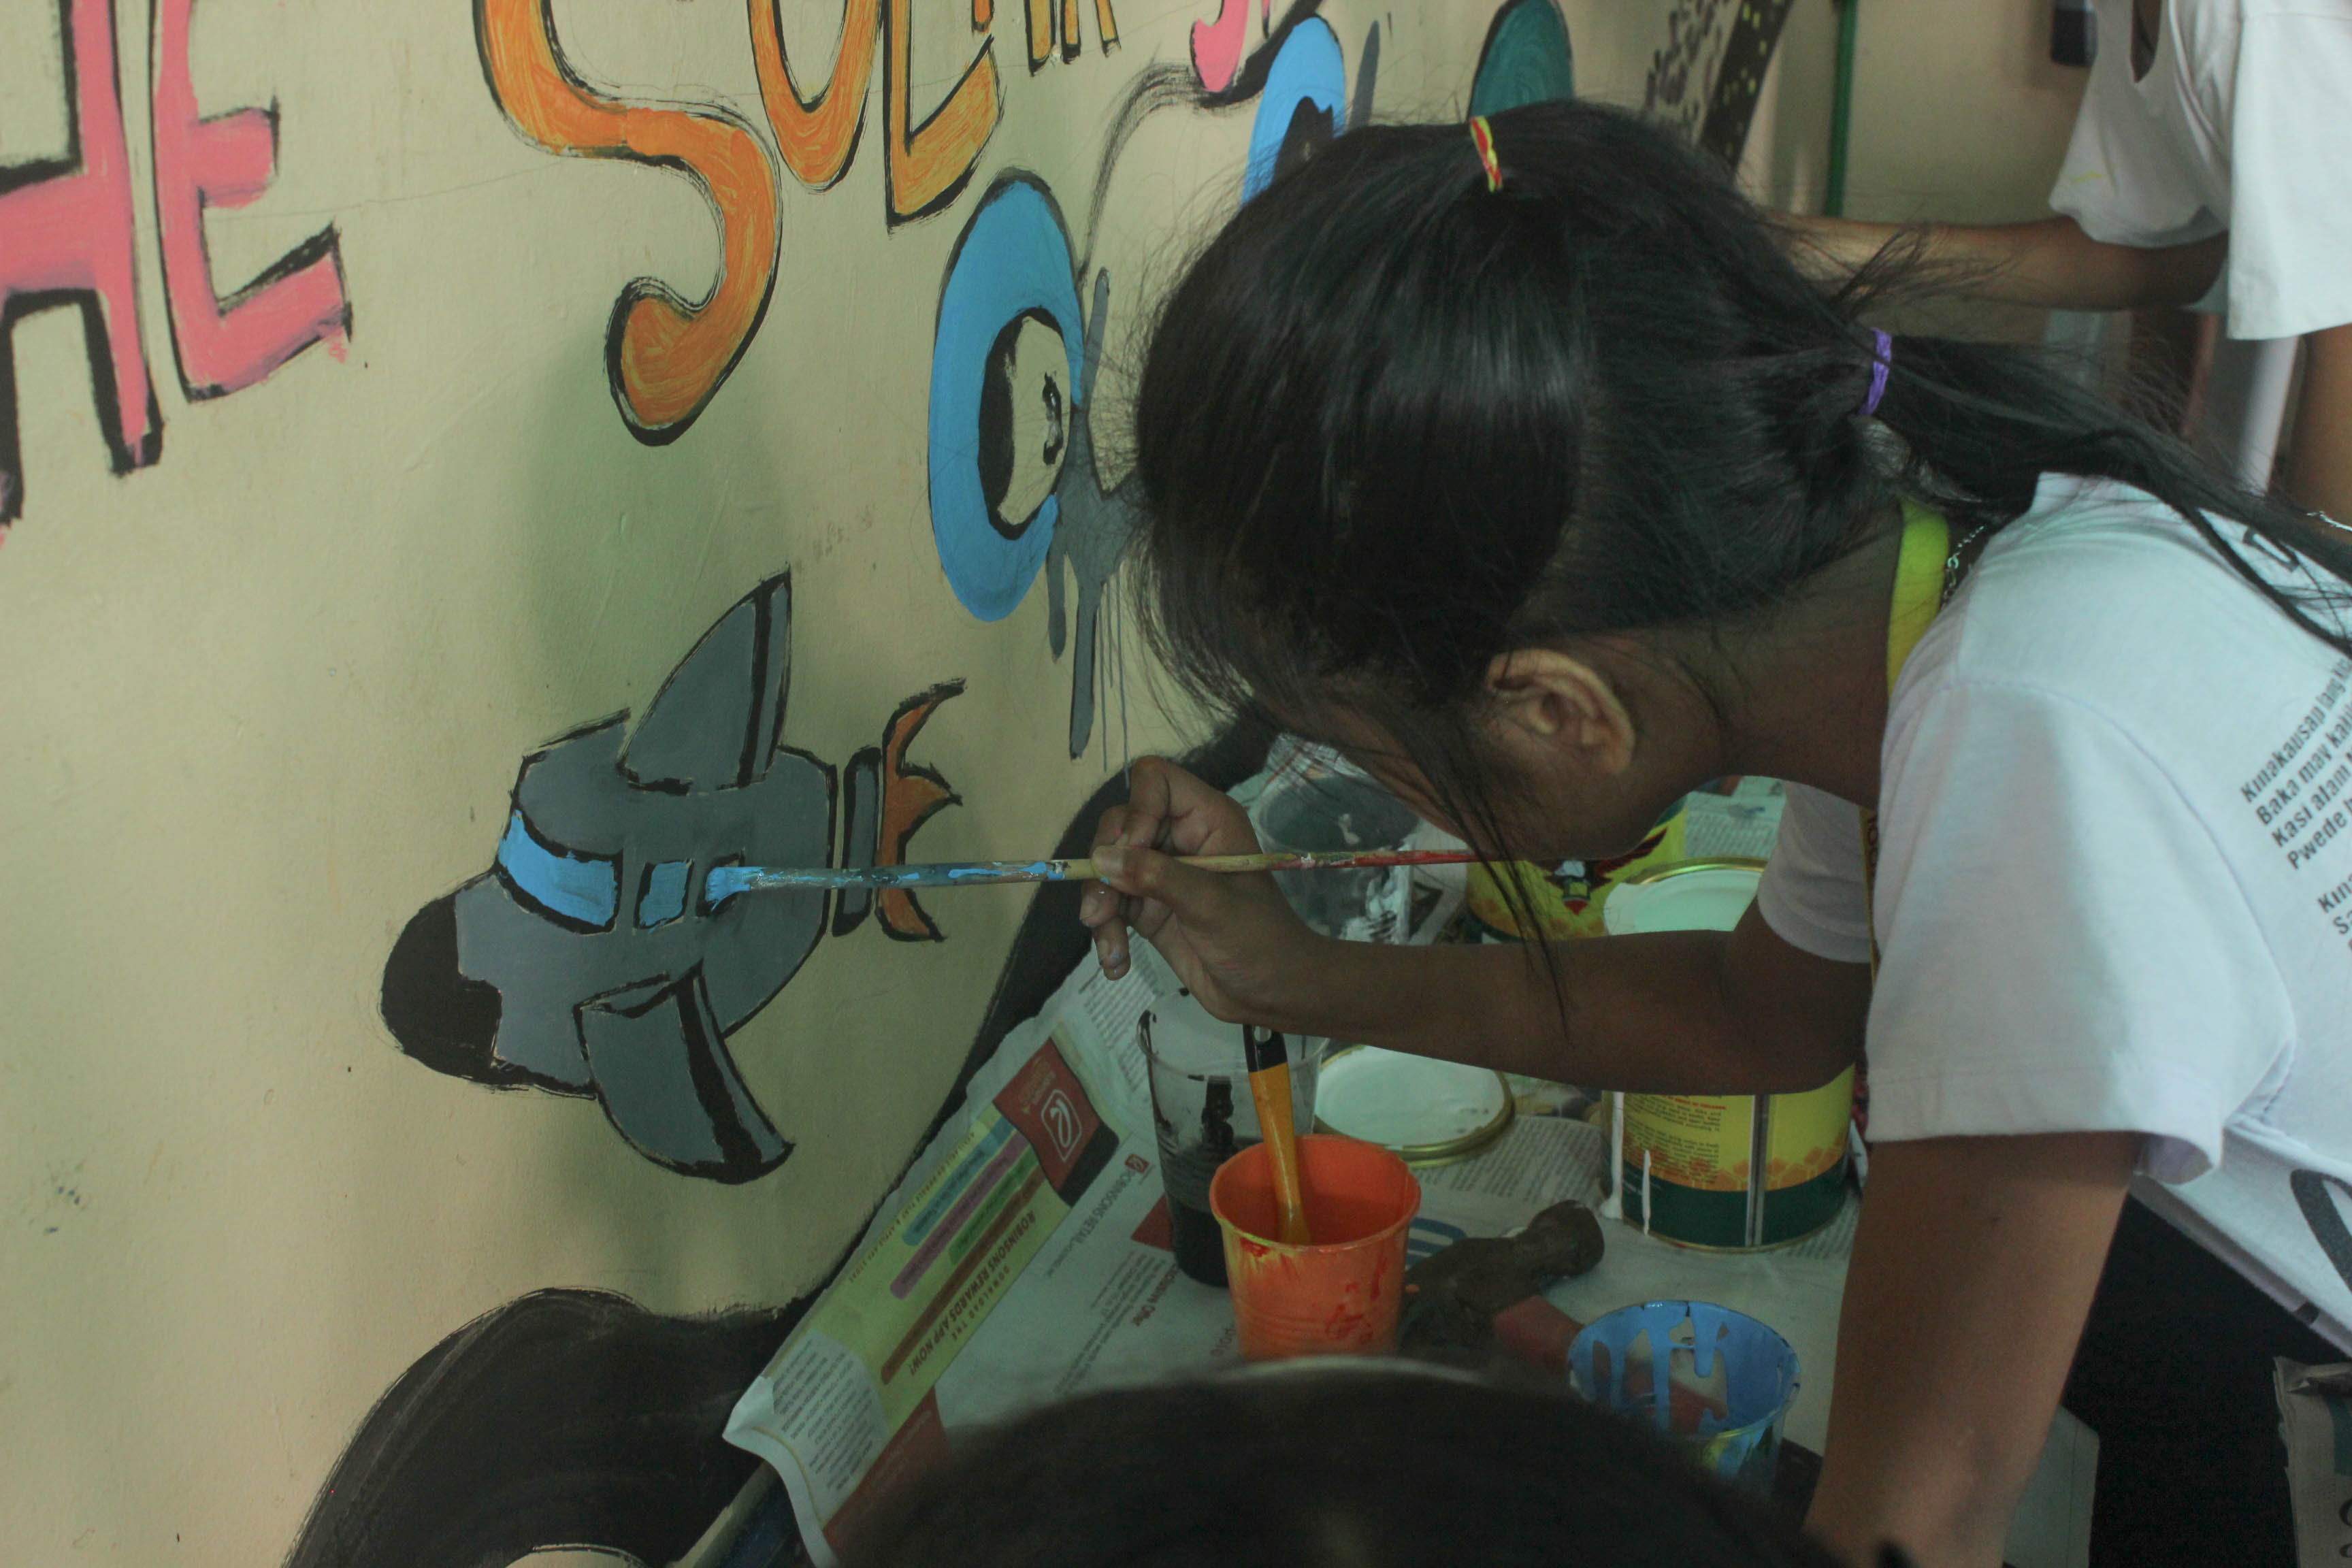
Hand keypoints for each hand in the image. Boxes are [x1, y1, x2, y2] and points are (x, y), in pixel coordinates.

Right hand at [1077, 756, 1327, 1024]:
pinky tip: (1116, 964)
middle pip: (1120, 825)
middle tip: (1103, 908)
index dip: (1136, 810)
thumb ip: (1157, 877)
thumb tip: (1101, 859)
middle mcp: (1180, 839)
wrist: (1272, 994)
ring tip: (1111, 947)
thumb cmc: (1259, 941)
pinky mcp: (1149, 908)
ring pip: (1108, 867)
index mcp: (1207, 820)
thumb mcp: (1211, 905)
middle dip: (1105, 865)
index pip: (1155, 780)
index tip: (1132, 852)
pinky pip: (1112, 905)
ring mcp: (1161, 874)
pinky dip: (1107, 933)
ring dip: (1101, 906)